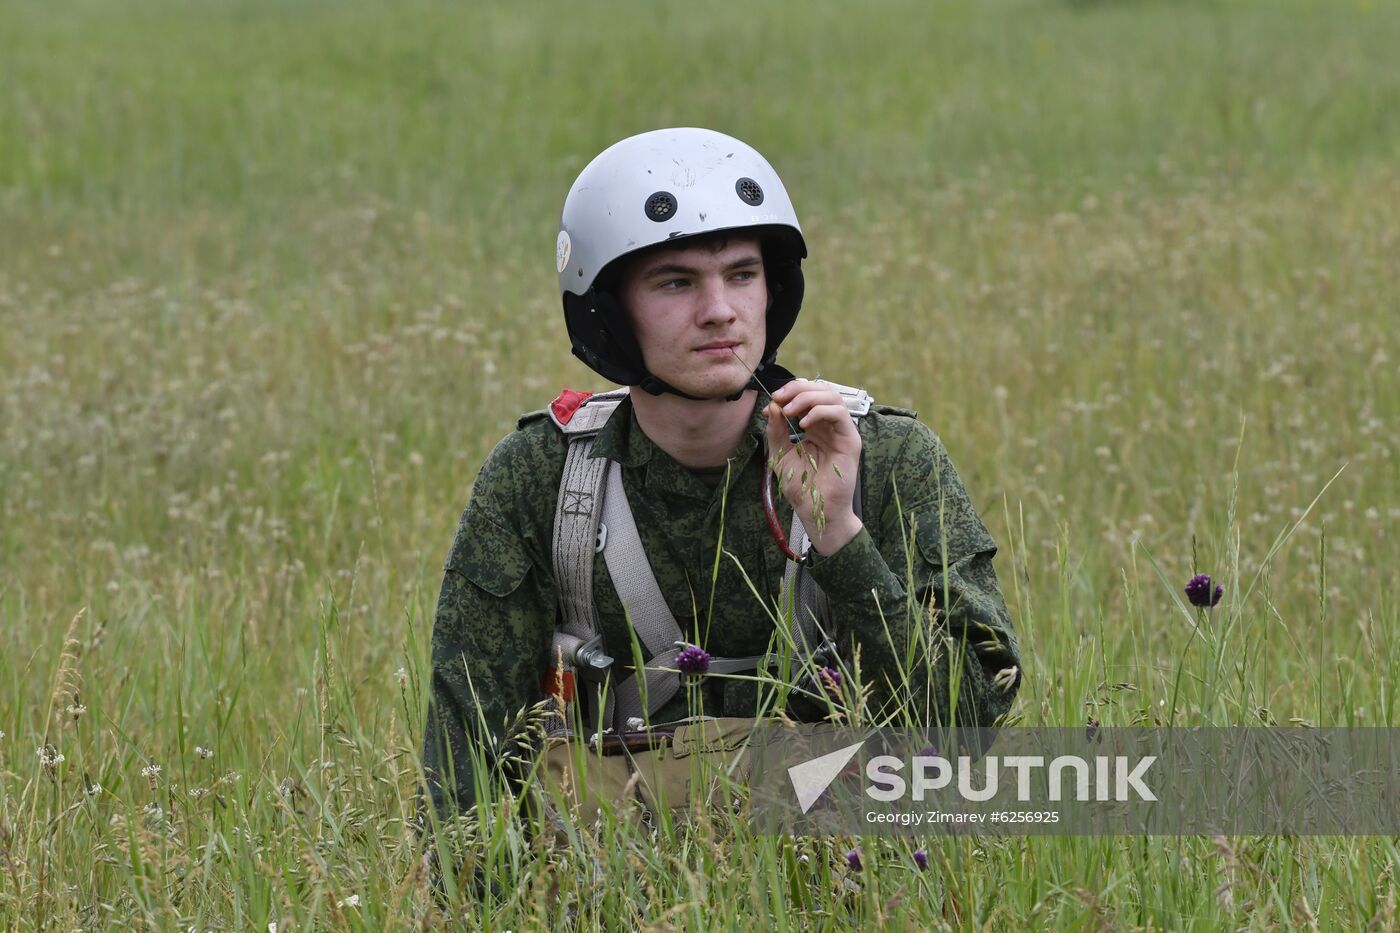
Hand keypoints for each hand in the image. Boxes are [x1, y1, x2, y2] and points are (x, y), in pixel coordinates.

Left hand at [763, 380, 862, 555]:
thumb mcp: (780, 454)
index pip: (807, 395)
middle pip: (820, 390)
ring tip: (790, 410)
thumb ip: (776, 430)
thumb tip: (772, 405)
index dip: (790, 392)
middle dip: (798, 389)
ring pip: (832, 396)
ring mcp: (841, 431)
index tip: (773, 401)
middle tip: (780, 398)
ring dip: (808, 397)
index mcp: (814, 426)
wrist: (815, 509)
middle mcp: (828, 426)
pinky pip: (840, 414)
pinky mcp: (851, 440)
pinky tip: (804, 424)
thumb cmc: (801, 487)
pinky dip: (820, 412)